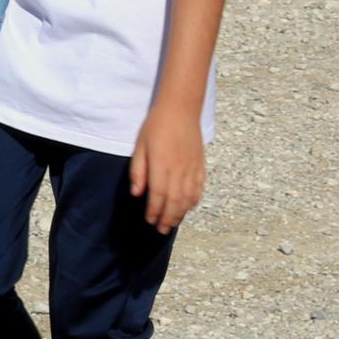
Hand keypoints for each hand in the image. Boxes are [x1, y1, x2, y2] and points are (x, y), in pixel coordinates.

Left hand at [131, 104, 206, 231]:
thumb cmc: (155, 126)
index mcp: (162, 165)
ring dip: (180, 213)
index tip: (149, 220)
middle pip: (175, 201)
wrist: (180, 109)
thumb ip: (138, 171)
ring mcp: (192, 168)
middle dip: (167, 218)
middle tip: (161, 229)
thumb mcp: (140, 146)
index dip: (154, 211)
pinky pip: (199, 188)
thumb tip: (137, 194)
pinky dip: (194, 201)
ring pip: (188, 198)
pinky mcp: (200, 165)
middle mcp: (179, 170)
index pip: (159, 195)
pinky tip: (188, 207)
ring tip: (172, 223)